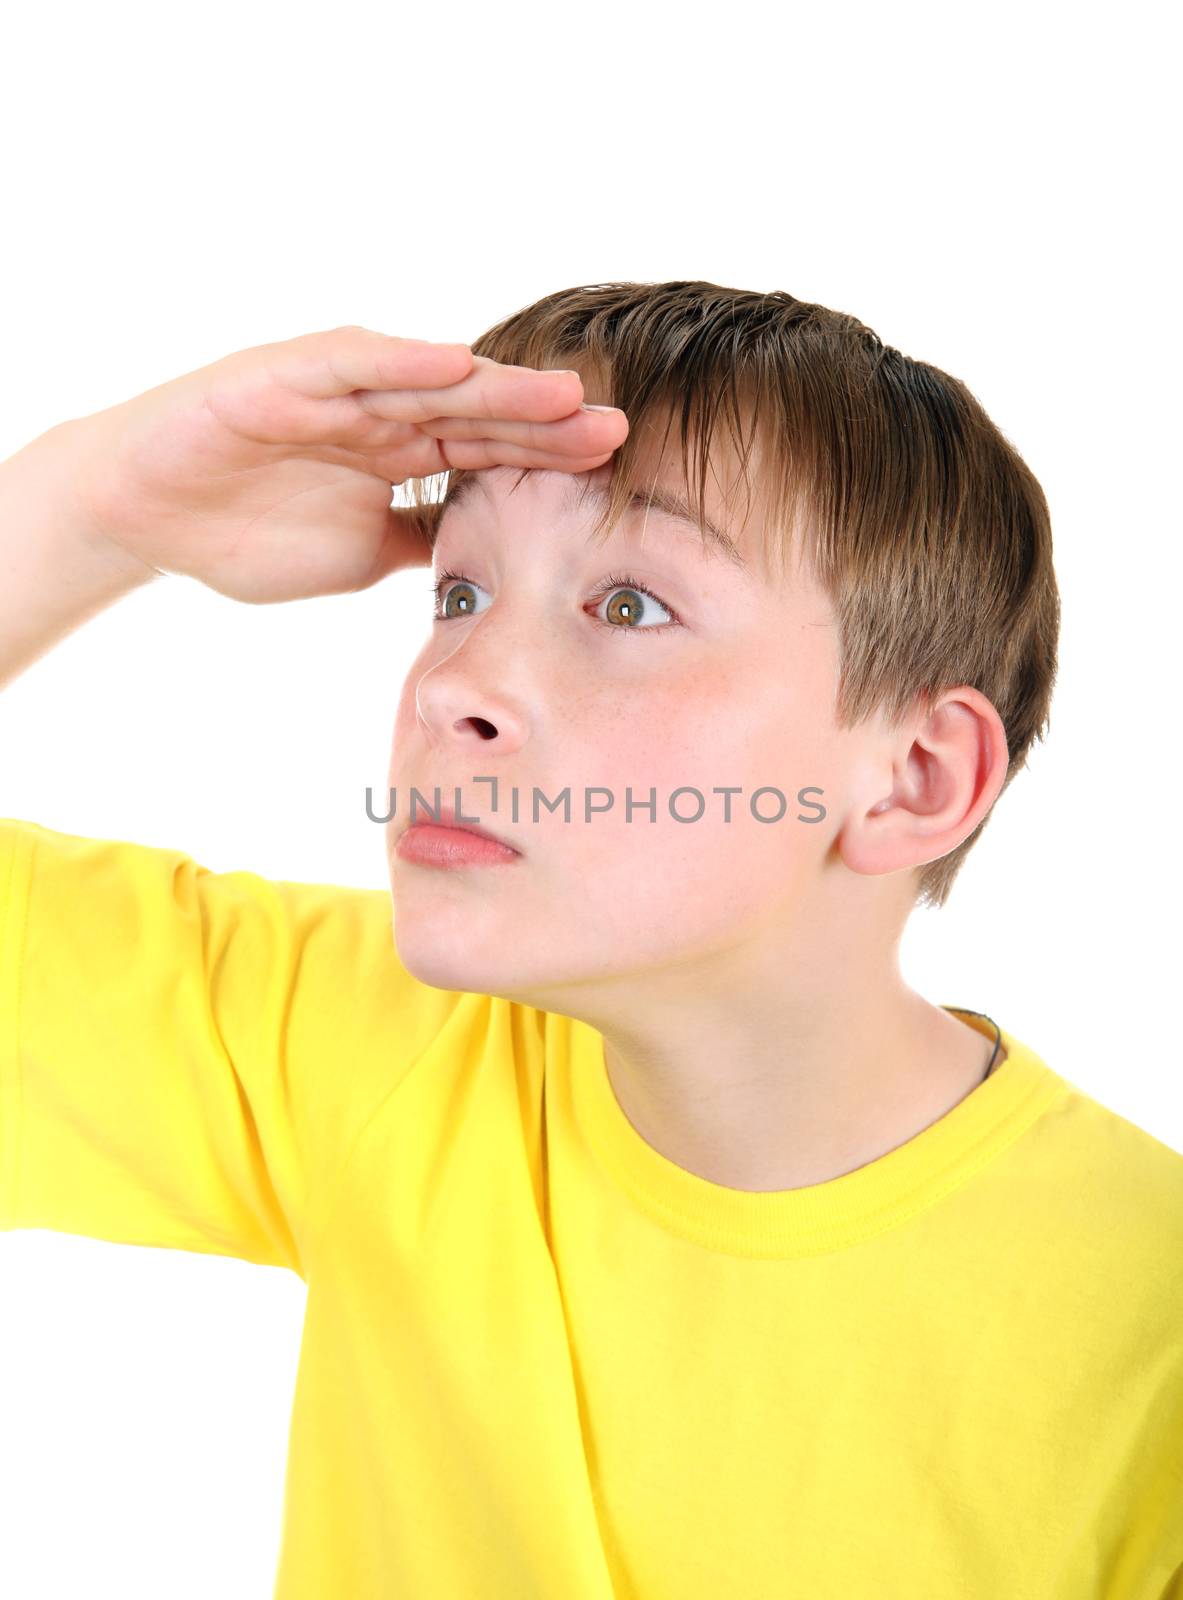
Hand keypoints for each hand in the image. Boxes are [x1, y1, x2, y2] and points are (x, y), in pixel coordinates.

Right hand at [58, 325, 627, 603]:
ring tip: (558, 393)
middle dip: (543, 421)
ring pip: (425, 383)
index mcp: (397, 455)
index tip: (615, 467)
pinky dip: (398, 363)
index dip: (547, 457)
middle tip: (616, 426)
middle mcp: (377, 415)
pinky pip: (348, 365)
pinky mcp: (281, 378)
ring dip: (492, 386)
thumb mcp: (359, 557)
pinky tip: (452, 363)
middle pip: (475, 413)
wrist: (146, 516)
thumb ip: (418, 548)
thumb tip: (485, 571)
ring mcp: (333, 392)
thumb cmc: (245, 531)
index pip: (487, 452)